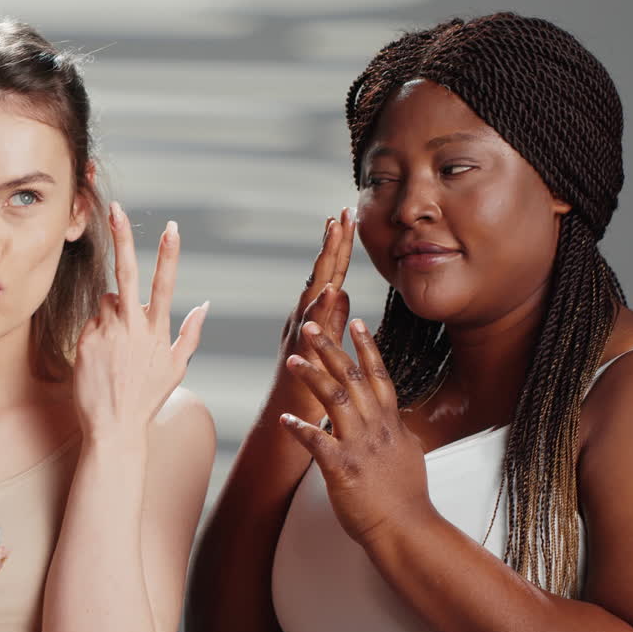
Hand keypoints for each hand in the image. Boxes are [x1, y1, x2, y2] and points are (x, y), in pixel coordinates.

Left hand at [72, 202, 208, 445]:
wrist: (113, 429)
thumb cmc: (146, 400)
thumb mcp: (176, 369)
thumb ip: (190, 334)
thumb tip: (204, 305)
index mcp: (157, 332)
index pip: (164, 285)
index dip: (168, 255)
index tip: (171, 228)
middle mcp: (132, 328)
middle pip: (127, 273)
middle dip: (123, 237)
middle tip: (116, 207)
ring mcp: (106, 334)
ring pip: (106, 302)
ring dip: (111, 313)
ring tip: (116, 348)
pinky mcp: (85, 342)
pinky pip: (91, 322)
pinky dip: (96, 331)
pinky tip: (101, 357)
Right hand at [277, 207, 354, 421]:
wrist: (286, 419)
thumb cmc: (308, 387)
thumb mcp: (326, 346)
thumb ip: (331, 321)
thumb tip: (340, 293)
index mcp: (313, 316)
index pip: (329, 274)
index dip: (338, 247)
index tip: (346, 219)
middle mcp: (303, 318)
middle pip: (322, 273)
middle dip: (333, 242)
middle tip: (342, 212)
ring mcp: (300, 332)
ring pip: (314, 290)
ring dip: (325, 261)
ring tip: (333, 233)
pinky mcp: (301, 351)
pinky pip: (312, 326)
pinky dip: (319, 307)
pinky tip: (328, 288)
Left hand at [280, 318, 435, 545]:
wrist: (406, 529)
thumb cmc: (406, 496)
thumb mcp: (409, 453)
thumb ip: (398, 431)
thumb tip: (396, 419)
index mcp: (390, 422)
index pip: (378, 375)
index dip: (366, 347)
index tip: (355, 321)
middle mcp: (376, 427)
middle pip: (352, 377)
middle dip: (331, 348)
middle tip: (311, 326)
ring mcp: (359, 446)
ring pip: (335, 399)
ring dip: (312, 377)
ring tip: (293, 360)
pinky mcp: (343, 468)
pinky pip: (317, 442)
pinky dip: (299, 427)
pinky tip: (283, 417)